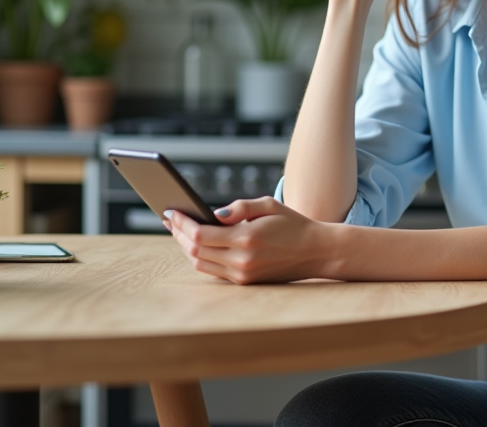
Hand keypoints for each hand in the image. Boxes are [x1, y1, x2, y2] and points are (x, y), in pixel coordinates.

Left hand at [163, 197, 329, 284]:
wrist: (316, 251)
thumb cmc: (293, 224)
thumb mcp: (268, 205)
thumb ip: (239, 207)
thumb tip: (212, 214)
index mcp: (246, 239)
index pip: (199, 234)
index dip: (181, 223)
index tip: (170, 212)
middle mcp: (241, 260)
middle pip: (194, 250)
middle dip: (178, 233)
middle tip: (170, 219)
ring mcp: (242, 274)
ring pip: (200, 263)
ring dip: (185, 247)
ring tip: (179, 230)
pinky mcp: (245, 281)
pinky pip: (213, 270)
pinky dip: (200, 257)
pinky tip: (196, 244)